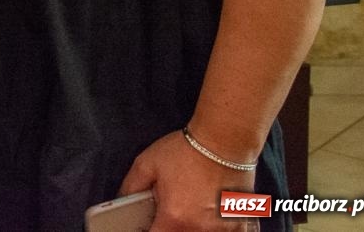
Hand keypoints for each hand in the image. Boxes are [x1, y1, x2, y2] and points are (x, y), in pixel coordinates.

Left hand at [119, 130, 256, 231]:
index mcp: (174, 218)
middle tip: (173, 208)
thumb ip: (130, 187)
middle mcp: (200, 229)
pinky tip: (214, 214)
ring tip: (193, 206)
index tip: (149, 223)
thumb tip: (123, 202)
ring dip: (195, 226)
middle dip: (172, 226)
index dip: (147, 230)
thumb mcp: (146, 164)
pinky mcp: (241, 225)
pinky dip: (217, 227)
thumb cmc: (187, 150)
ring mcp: (223, 230)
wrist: (224, 140)